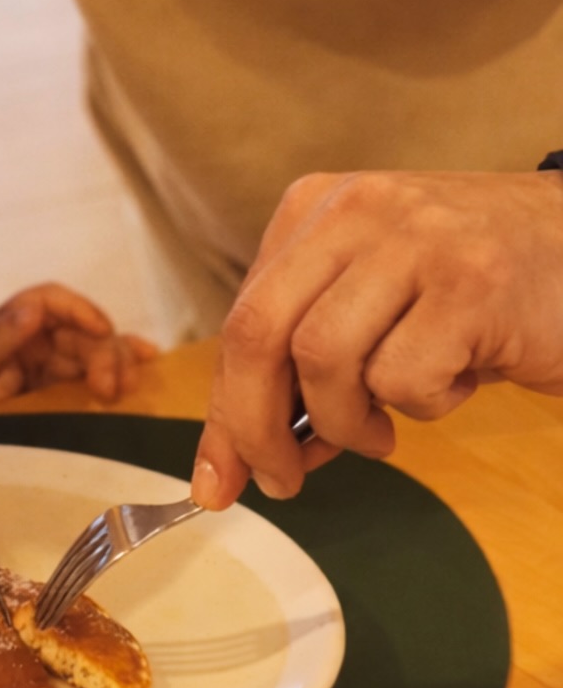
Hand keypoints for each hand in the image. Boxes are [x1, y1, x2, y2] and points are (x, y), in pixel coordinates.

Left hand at [0, 283, 158, 415]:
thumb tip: (30, 310)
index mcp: (10, 327)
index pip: (49, 301)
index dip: (79, 309)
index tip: (101, 330)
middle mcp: (34, 340)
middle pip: (82, 329)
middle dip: (105, 351)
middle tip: (110, 388)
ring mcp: (52, 366)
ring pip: (98, 350)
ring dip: (120, 363)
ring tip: (128, 388)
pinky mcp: (66, 393)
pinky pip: (100, 373)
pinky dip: (126, 366)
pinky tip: (149, 364)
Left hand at [192, 170, 562, 509]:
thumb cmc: (470, 288)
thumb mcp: (374, 301)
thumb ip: (308, 360)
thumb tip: (245, 457)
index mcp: (316, 207)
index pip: (243, 315)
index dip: (225, 405)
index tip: (217, 477)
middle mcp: (355, 211)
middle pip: (260, 332)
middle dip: (256, 425)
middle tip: (282, 480)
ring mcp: (413, 242)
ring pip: (324, 359)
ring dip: (348, 422)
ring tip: (387, 425)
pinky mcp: (471, 285)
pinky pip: (406, 378)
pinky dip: (423, 406)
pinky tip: (458, 380)